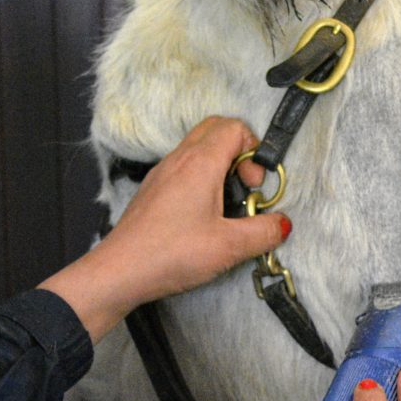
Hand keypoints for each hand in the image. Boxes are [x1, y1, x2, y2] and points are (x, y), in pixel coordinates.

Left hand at [40, 116, 289, 341]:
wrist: (118, 273)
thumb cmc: (171, 254)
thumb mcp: (229, 247)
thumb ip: (263, 232)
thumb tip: (283, 224)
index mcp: (200, 163)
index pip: (235, 128)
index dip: (254, 151)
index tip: (254, 186)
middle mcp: (179, 159)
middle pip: (215, 128)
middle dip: (240, 151)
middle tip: (245, 187)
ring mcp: (162, 172)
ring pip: (199, 147)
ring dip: (221, 166)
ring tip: (227, 204)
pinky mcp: (153, 189)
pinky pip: (184, 167)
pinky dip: (202, 178)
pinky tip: (205, 214)